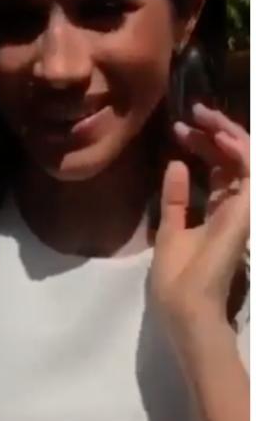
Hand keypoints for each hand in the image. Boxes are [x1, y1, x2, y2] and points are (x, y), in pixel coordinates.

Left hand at [152, 103, 249, 329]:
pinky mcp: (250, 211)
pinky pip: (251, 171)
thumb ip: (177, 199)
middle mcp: (241, 209)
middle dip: (218, 132)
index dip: (205, 147)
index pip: (223, 172)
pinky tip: (219, 136)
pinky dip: (238, 151)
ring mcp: (248, 210)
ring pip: (248, 159)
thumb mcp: (172, 230)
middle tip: (196, 112)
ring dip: (229, 134)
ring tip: (205, 116)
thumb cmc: (179, 279)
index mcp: (222, 214)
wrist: (190, 308)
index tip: (181, 130)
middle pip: (235, 161)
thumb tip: (176, 165)